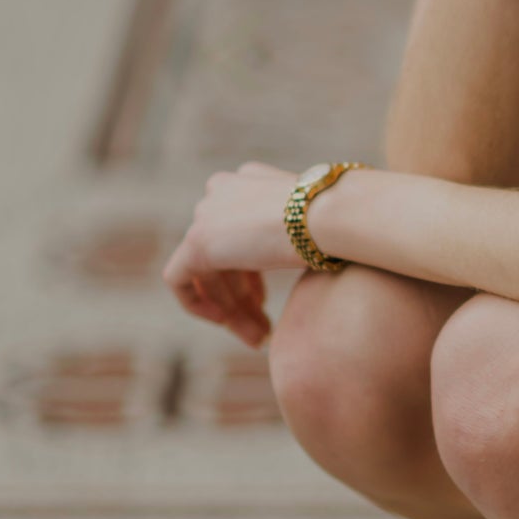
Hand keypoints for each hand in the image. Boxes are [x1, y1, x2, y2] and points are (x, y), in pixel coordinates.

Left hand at [161, 162, 310, 351]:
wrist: (329, 216)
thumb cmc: (339, 223)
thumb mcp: (315, 226)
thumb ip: (293, 236)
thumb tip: (297, 257)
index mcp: (250, 180)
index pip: (238, 233)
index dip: (249, 273)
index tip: (265, 300)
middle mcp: (223, 191)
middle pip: (222, 257)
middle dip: (242, 298)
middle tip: (264, 330)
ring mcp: (207, 213)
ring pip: (208, 273)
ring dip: (232, 310)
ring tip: (258, 338)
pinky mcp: (197, 241)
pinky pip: (179, 279)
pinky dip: (197, 303)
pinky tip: (224, 323)